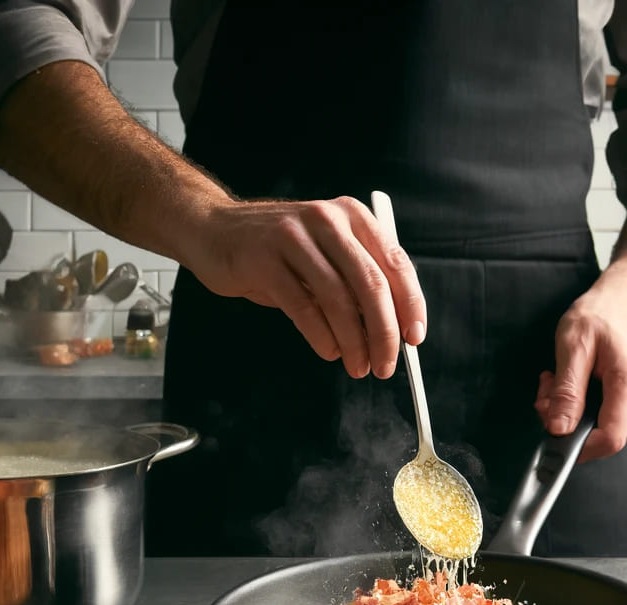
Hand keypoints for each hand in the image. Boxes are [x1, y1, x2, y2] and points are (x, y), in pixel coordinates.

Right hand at [189, 196, 426, 377]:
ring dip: (353, 342)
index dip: (410, 305)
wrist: (212, 229)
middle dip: (384, 333)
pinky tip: (329, 351)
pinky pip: (303, 307)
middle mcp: (327, 220)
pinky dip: (322, 336)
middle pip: (371, 284)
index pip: (396, 263)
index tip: (414, 338)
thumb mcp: (324, 254)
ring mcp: (294, 237)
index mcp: (352, 216)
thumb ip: (356, 281)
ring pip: (338, 299)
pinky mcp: (264, 259)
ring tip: (357, 366)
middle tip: (386, 365)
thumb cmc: (277, 251)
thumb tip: (393, 331)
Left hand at [536, 282, 626, 462]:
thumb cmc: (602, 314)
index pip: (610, 438)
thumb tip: (559, 427)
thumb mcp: (574, 347)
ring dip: (568, 412)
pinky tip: (571, 385)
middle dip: (566, 423)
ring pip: (597, 426)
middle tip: (547, 394)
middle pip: (601, 434)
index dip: (579, 446)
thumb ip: (566, 391)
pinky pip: (600, 415)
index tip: (554, 434)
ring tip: (557, 382)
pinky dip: (578, 406)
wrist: (621, 300)